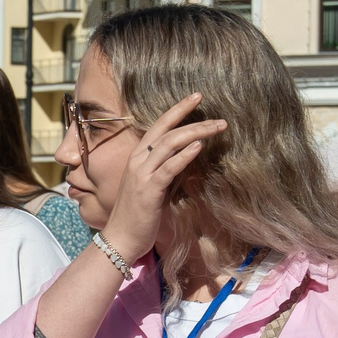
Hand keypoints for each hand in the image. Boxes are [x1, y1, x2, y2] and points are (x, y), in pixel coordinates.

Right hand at [96, 93, 228, 270]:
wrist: (120, 239)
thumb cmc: (138, 216)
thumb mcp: (154, 188)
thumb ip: (168, 171)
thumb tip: (190, 158)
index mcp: (138, 158)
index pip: (158, 127)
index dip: (177, 111)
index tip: (196, 97)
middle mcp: (137, 161)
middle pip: (165, 129)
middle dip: (189, 114)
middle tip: (213, 110)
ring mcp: (142, 174)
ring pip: (170, 144)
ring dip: (196, 132)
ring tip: (217, 126)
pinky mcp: (149, 190)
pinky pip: (169, 167)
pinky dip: (185, 155)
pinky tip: (199, 146)